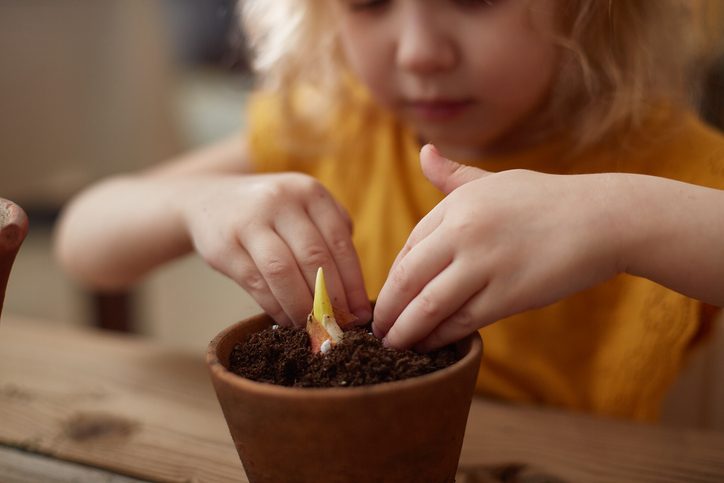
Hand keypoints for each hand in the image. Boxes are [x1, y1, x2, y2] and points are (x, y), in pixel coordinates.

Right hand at [179, 173, 370, 326]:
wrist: (210, 199)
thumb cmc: (272, 212)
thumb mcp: (304, 206)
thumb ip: (331, 234)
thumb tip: (355, 292)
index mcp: (309, 192)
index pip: (339, 243)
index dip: (353, 283)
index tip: (361, 313)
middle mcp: (281, 201)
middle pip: (314, 258)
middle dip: (331, 299)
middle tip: (341, 326)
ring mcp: (250, 222)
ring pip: (283, 273)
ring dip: (302, 306)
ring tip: (314, 326)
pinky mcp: (225, 246)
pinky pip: (256, 284)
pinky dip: (275, 307)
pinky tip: (287, 320)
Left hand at [372, 145, 621, 350]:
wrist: (605, 218)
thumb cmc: (548, 199)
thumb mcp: (496, 181)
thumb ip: (453, 176)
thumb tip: (424, 153)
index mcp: (457, 203)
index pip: (408, 247)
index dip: (393, 278)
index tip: (386, 298)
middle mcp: (464, 230)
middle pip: (407, 277)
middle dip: (387, 309)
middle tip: (377, 330)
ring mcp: (485, 262)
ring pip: (427, 305)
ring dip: (404, 330)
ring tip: (394, 345)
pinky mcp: (509, 294)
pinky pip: (461, 321)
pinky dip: (439, 336)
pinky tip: (429, 344)